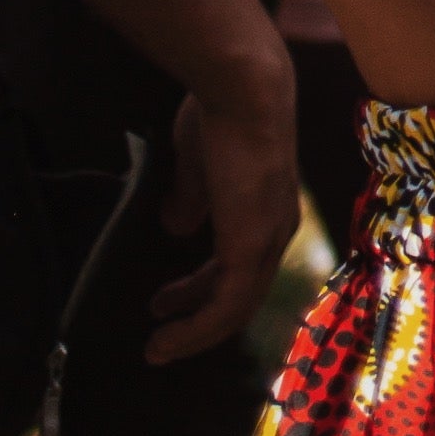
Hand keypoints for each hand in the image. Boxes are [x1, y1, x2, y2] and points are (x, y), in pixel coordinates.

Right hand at [149, 17, 299, 358]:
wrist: (242, 88)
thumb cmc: (219, 111)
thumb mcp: (200, 163)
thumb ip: (193, 196)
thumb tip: (177, 226)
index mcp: (267, 209)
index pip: (241, 263)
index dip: (204, 286)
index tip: (169, 298)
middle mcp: (276, 231)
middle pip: (241, 292)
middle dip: (197, 314)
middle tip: (161, 328)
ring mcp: (268, 241)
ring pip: (235, 308)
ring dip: (194, 333)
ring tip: (158, 347)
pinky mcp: (251, 248)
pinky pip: (226, 307)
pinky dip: (196, 330)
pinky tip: (167, 337)